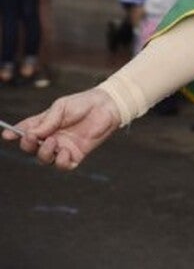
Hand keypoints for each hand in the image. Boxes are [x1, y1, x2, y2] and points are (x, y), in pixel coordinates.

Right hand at [0, 88, 121, 169]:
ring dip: (44, 153)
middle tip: (32, 138)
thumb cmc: (83, 103)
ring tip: (53, 141)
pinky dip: (61, 162)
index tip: (7, 135)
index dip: (14, 134)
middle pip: (31, 149)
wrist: (107, 106)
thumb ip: (47, 121)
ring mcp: (63, 147)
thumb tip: (30, 135)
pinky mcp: (77, 154)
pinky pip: (64, 165)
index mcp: (44, 125)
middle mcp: (51, 137)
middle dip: (28, 145)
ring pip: (45, 159)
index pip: (25, 131)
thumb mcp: (61, 108)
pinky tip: (64, 152)